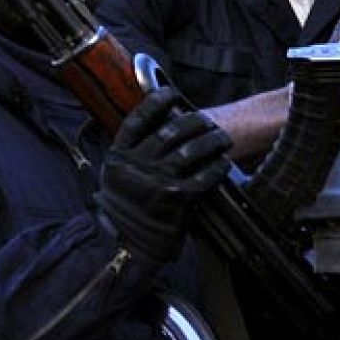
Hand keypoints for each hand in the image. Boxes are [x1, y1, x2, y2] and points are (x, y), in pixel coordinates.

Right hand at [99, 87, 232, 261]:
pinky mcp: (177, 198)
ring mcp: (158, 181)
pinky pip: (204, 177)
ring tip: (222, 138)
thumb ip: (131, 155)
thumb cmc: (124, 211)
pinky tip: (224, 162)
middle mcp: (137, 166)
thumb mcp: (115, 178)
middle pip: (170, 131)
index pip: (138, 120)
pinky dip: (217, 168)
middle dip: (193, 121)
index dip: (156, 103)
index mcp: (119, 157)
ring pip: (191, 150)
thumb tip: (157, 128)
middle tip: (206, 120)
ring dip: (211, 140)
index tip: (171, 94)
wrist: (126, 246)